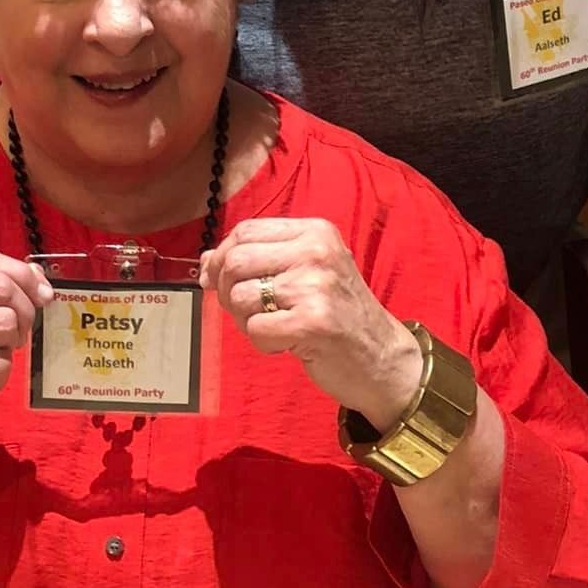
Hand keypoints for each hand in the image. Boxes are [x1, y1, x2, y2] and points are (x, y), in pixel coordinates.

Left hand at [199, 217, 419, 430]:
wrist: (382, 356)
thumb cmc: (338, 314)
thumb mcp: (304, 273)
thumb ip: (259, 260)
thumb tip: (206, 261)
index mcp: (315, 231)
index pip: (246, 230)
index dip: (222, 256)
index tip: (216, 279)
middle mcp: (316, 251)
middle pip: (236, 261)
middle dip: (226, 291)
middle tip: (246, 311)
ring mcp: (315, 286)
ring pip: (240, 297)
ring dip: (246, 321)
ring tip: (274, 328)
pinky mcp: (313, 323)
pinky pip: (255, 329)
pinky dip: (263, 343)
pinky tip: (287, 344)